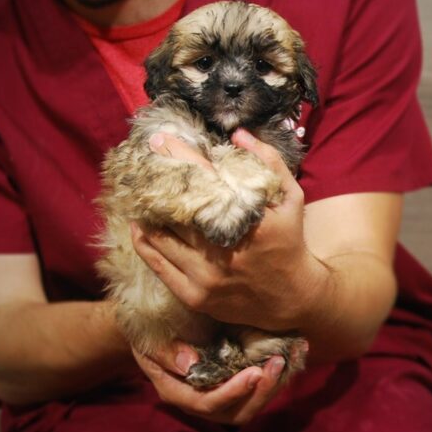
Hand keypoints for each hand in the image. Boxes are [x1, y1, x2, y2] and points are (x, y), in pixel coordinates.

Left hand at [132, 129, 330, 331]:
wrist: (293, 298)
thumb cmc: (289, 243)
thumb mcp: (291, 199)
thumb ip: (270, 163)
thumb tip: (239, 133)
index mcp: (251, 222)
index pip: (207, 182)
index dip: (180, 159)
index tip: (160, 140)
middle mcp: (226, 251)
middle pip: (179, 210)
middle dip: (158, 185)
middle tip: (142, 168)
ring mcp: (208, 277)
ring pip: (163, 238)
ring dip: (148, 214)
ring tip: (139, 196)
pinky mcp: (196, 296)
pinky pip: (159, 267)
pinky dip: (144, 244)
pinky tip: (138, 227)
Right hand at [132, 340, 285, 424]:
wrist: (152, 326)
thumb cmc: (148, 331)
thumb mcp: (148, 339)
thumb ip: (166, 352)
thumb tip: (188, 363)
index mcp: (178, 391)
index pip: (209, 402)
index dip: (233, 392)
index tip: (254, 372)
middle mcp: (200, 398)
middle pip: (237, 411)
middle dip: (262, 392)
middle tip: (279, 363)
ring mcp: (218, 391)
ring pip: (251, 402)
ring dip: (274, 383)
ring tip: (292, 354)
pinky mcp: (232, 378)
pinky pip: (256, 386)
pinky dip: (275, 372)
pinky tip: (293, 349)